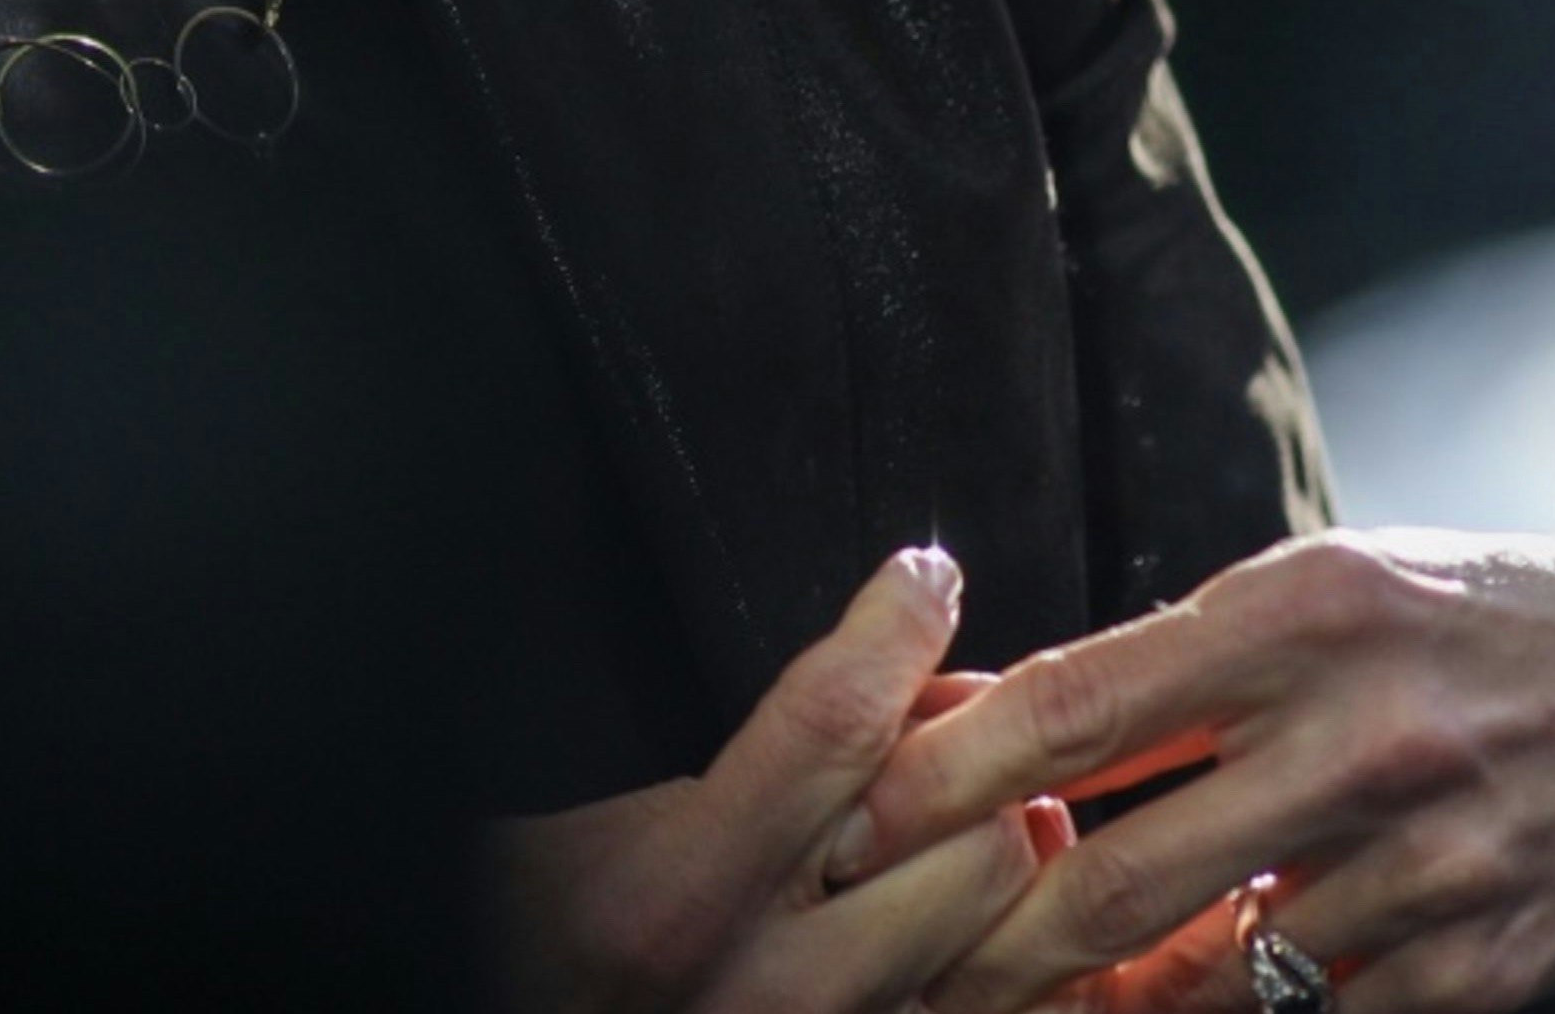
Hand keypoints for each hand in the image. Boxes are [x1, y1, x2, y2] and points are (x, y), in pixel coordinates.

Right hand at [493, 546, 1077, 1012]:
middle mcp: (764, 995)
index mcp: (662, 901)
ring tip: (961, 824)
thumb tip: (884, 687)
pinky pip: (1012, 1012)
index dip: (894, 632)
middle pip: (965, 841)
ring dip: (1001, 859)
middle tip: (946, 729)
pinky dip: (1012, 957)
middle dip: (973, 768)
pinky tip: (967, 921)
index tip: (920, 584)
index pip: (831, 726)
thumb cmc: (541, 945)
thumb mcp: (564, 831)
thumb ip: (715, 760)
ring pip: (1006, 932)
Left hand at [842, 531, 1554, 1013]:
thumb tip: (965, 713)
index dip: (939, 783)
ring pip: (1207, 979)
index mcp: (1304, 610)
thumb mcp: (1324, 589)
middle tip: (892, 959)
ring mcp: (1439, 860)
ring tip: (1004, 1002)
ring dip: (1095, 1004)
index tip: (847, 828)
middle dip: (984, 940)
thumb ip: (1162, 660)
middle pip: (1116, 877)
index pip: (1073, 709)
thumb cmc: (1474, 623)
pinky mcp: (1496, 962)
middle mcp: (1368, 733)